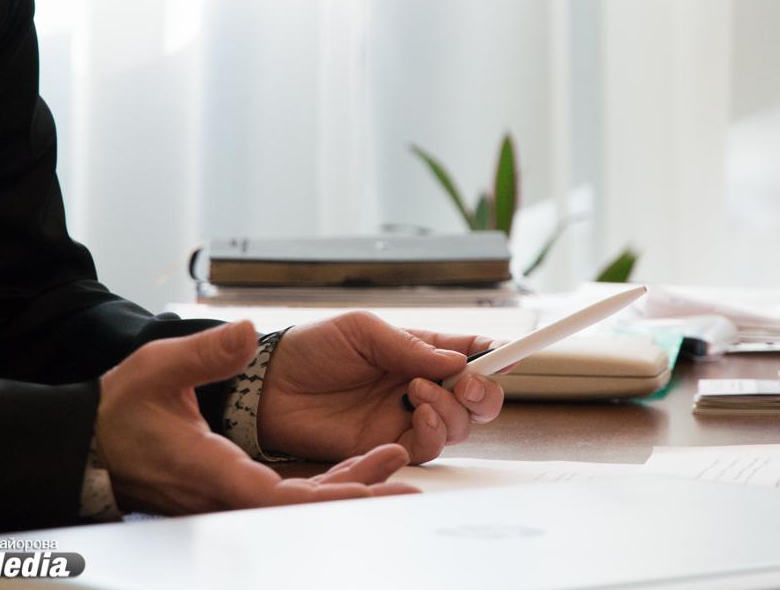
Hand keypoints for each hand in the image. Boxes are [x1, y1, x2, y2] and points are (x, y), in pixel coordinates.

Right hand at [96, 320, 416, 513]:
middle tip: (405, 485)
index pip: (276, 496)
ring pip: (300, 502)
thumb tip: (246, 333)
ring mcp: (231, 495)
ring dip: (348, 487)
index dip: (327, 494)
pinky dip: (325, 484)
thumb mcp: (159, 370)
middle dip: (355, 495)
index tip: (369, 489)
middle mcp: (226, 492)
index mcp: (209, 470)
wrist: (94, 440)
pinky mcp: (234, 487)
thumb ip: (205, 355)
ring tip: (394, 470)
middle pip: (302, 506)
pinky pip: (288, 494)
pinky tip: (356, 473)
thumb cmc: (120, 411)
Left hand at [258, 312, 506, 463]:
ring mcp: (405, 417)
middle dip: (484, 391)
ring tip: (419, 390)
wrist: (269, 386)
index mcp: (418, 351)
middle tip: (467, 381)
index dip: (496, 354)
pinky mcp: (387, 444)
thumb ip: (411, 347)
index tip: (510, 352)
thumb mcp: (363, 332)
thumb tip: (460, 359)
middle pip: (476, 398)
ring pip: (459, 426)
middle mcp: (419, 385)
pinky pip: (428, 448)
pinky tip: (416, 413)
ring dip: (452, 409)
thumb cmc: (313, 348)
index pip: (470, 352)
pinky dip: (433, 433)